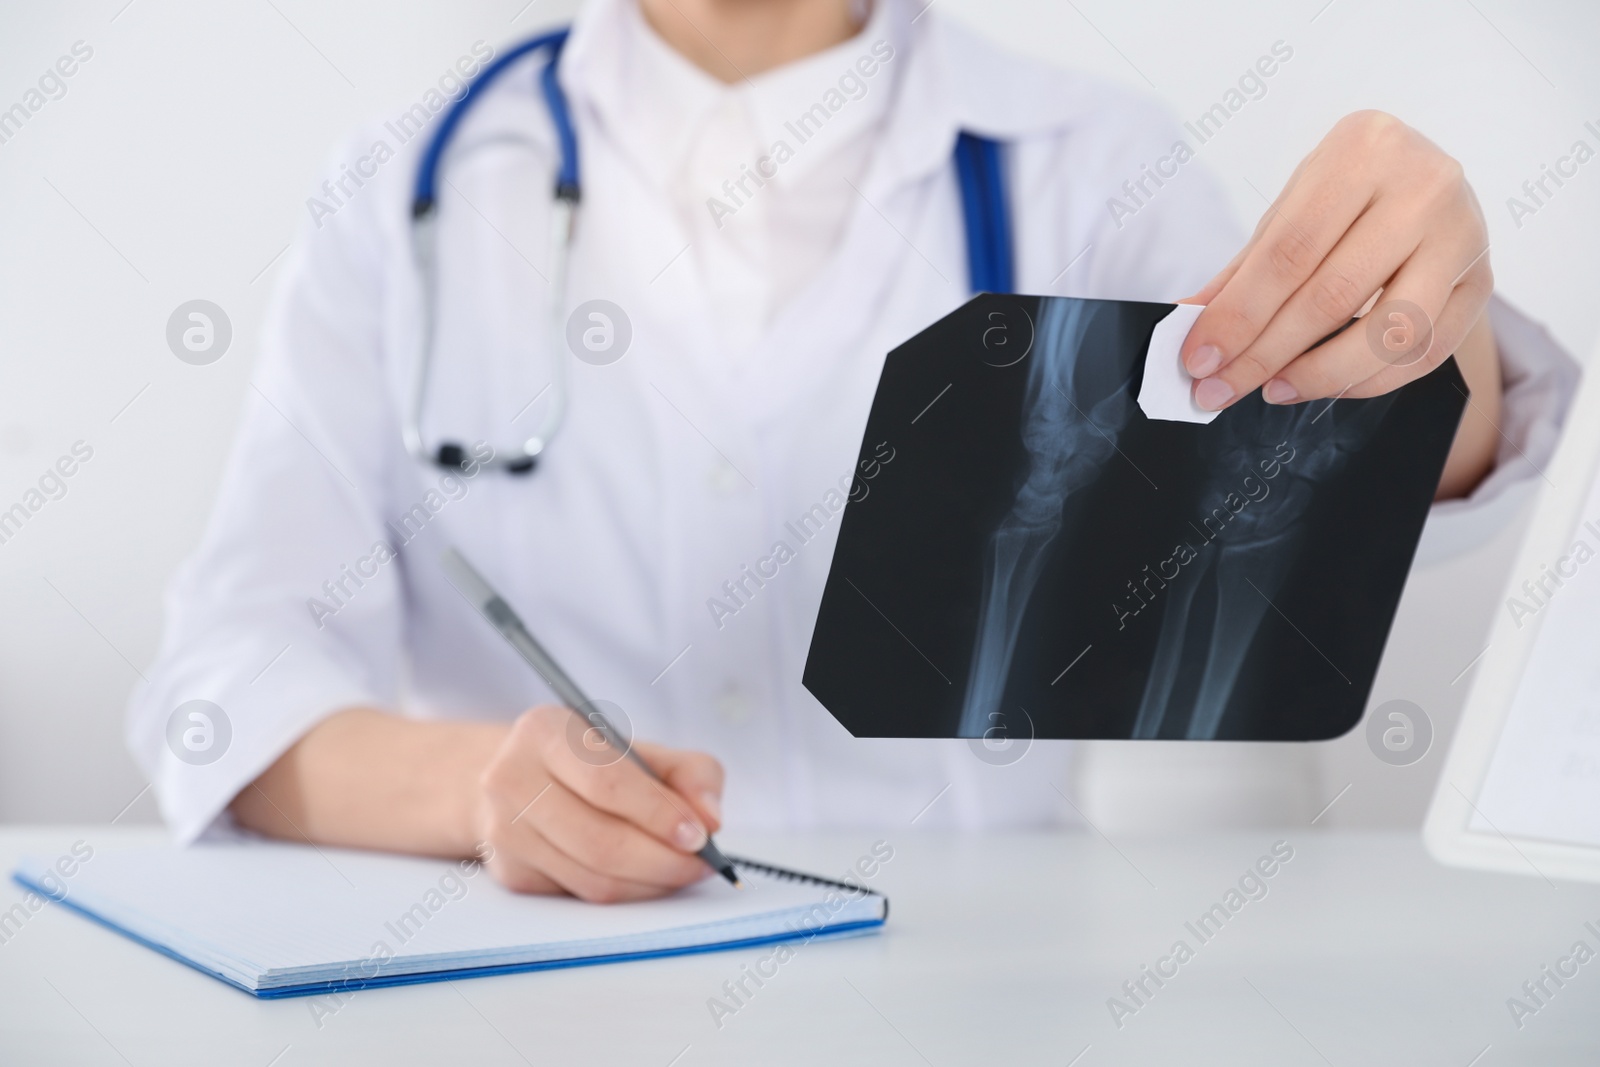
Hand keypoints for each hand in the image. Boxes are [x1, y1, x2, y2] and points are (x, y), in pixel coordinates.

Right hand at [474, 705, 724, 901]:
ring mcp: (503, 830)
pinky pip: (581, 895)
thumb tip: (711, 818)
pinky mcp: (510, 871)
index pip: (606, 782)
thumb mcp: (642, 749)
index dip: (658, 814)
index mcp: (544, 731)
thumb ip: (690, 773)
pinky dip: (627, 893)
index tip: (700, 835)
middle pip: (598, 841)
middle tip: (702, 864)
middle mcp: (511, 778)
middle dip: (662, 861)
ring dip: (650, 883)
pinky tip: (647, 876)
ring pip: (591, 878)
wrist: (523, 776)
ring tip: (683, 870)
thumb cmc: (592, 761)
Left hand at [1180, 110, 1492, 410]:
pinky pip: (1425, 353)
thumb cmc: (1345, 195)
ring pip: (1389, 332)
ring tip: (1273, 389)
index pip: (1288, 251)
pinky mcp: (1482, 282)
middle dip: (1265, 354)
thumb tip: (1188, 327)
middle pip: (1333, 295)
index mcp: (1364, 149)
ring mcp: (1464, 234)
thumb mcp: (1290, 212)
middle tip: (1219, 391)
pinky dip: (1368, 382)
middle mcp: (1425, 185)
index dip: (1238, 314)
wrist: (1424, 182)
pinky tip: (1324, 386)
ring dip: (1320, 375)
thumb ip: (1242, 271)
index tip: (1198, 360)